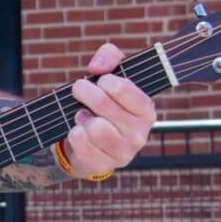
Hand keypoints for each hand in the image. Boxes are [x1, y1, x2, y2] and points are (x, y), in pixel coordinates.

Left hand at [64, 43, 155, 176]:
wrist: (92, 141)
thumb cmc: (105, 104)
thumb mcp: (111, 74)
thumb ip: (110, 57)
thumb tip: (96, 68)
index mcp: (146, 111)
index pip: (124, 88)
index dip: (106, 80)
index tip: (101, 80)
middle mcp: (140, 134)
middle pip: (103, 104)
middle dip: (85, 92)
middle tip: (80, 90)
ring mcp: (122, 153)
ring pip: (93, 126)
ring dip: (81, 116)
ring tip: (84, 115)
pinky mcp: (102, 165)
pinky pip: (80, 140)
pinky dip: (74, 132)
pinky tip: (80, 131)